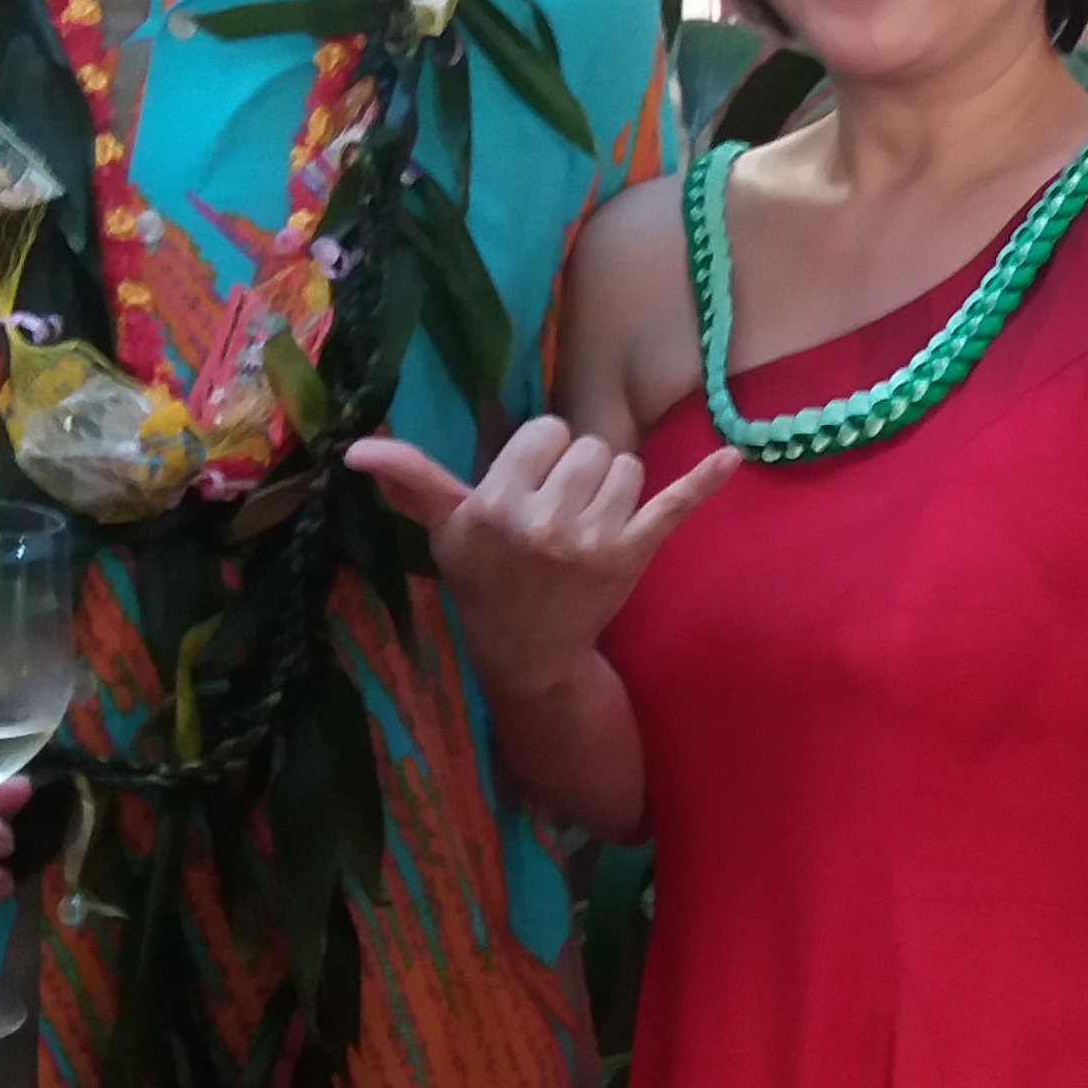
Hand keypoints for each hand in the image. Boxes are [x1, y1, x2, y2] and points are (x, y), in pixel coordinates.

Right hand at [345, 419, 739, 693]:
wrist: (529, 655)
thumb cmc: (484, 582)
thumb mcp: (443, 532)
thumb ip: (410, 481)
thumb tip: (355, 449)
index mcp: (497, 506)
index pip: (544, 432)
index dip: (539, 455)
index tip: (525, 490)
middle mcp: (546, 521)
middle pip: (588, 445)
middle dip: (575, 471)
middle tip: (556, 515)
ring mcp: (596, 540)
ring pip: (625, 466)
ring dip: (611, 488)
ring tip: (585, 526)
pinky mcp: (636, 555)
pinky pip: (674, 504)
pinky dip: (705, 480)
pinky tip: (732, 457)